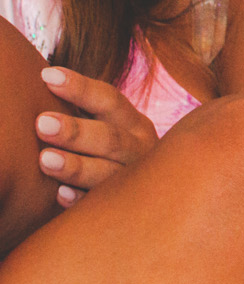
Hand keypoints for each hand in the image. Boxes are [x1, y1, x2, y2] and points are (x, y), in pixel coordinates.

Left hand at [36, 66, 158, 204]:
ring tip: (45, 159)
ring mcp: (134, 180)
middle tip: (41, 123)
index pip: (109, 100)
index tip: (47, 76)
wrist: (163, 194)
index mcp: (134, 124)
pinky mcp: (126, 208)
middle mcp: (139, 149)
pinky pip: (102, 205)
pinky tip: (60, 195)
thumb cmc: (113, 154)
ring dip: (76, 166)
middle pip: (109, 138)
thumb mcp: (113, 129)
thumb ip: (87, 114)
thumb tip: (44, 79)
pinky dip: (82, 200)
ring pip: (107, 173)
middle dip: (75, 131)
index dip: (80, 87)